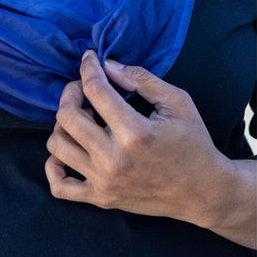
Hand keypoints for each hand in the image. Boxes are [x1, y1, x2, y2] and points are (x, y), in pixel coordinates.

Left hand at [45, 51, 255, 247]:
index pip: (95, 90)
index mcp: (135, 132)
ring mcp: (104, 182)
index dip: (88, 67)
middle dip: (70, 92)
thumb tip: (108, 65)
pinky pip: (59, 185)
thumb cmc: (193, 142)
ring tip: (82, 117)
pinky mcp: (100, 198)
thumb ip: (142, 79)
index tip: (88, 58)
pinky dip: (54, 165)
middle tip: (82, 86)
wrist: (202, 190)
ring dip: (63, 124)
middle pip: (67, 116)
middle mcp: (113, 158)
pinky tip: (69, 149)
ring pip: (57, 146)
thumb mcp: (177, 102)